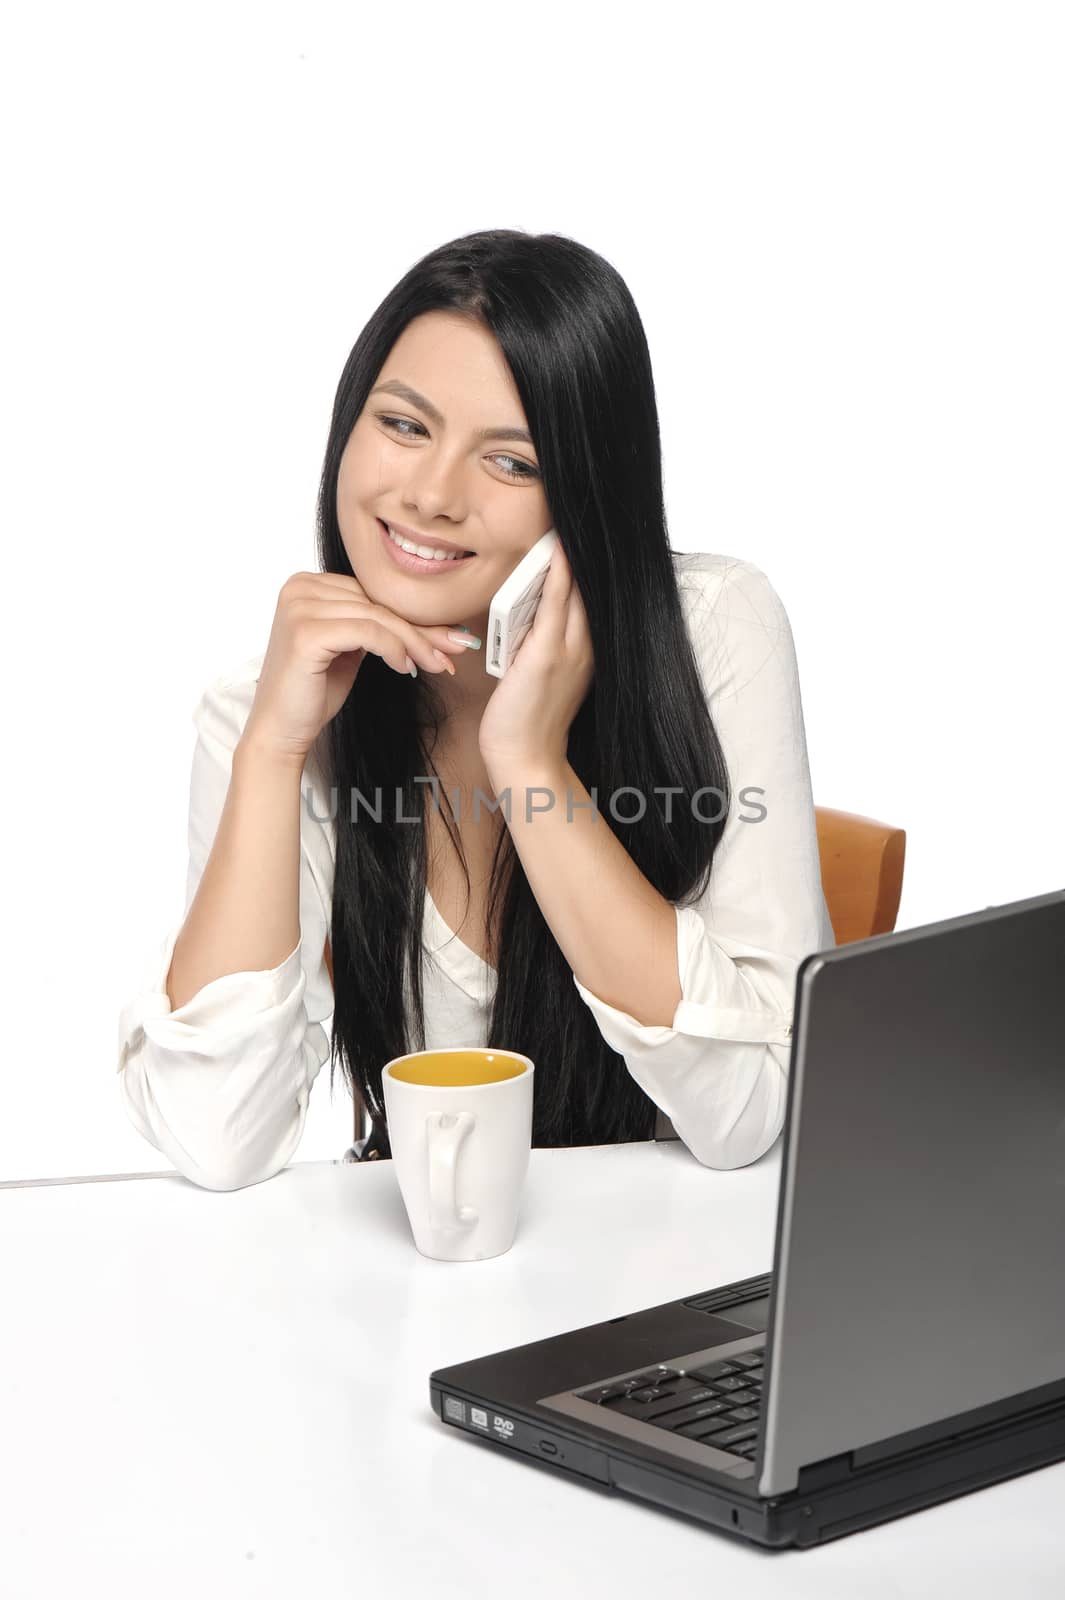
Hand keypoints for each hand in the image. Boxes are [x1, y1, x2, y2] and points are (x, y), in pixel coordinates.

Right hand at [240, 571, 469, 768]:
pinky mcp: (305, 631)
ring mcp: (299, 607)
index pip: (373, 593)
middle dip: (421, 631)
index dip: (415, 617)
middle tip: (454, 652)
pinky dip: (394, 649)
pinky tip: (405, 669)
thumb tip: (444, 627)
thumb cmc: (314, 692)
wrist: (281, 729)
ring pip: (378, 616)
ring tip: (434, 665)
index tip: (451, 638)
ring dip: (414, 643)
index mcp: (308, 584)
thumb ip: (383, 627)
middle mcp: (299, 587)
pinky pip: (368, 631)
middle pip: (378, 603)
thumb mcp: (355, 650)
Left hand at [477, 540, 594, 775]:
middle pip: (590, 589)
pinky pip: (556, 605)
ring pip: (576, 591)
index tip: (578, 536)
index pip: (589, 598)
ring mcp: (570, 650)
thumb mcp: (542, 676)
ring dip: (569, 556)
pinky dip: (557, 576)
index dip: (586, 566)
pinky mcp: (548, 655)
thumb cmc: (527, 721)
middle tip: (575, 515)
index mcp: (586, 651)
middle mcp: (586, 647)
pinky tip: (555, 552)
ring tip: (562, 523)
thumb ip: (543, 643)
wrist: (526, 758)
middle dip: (583, 554)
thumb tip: (529, 612)